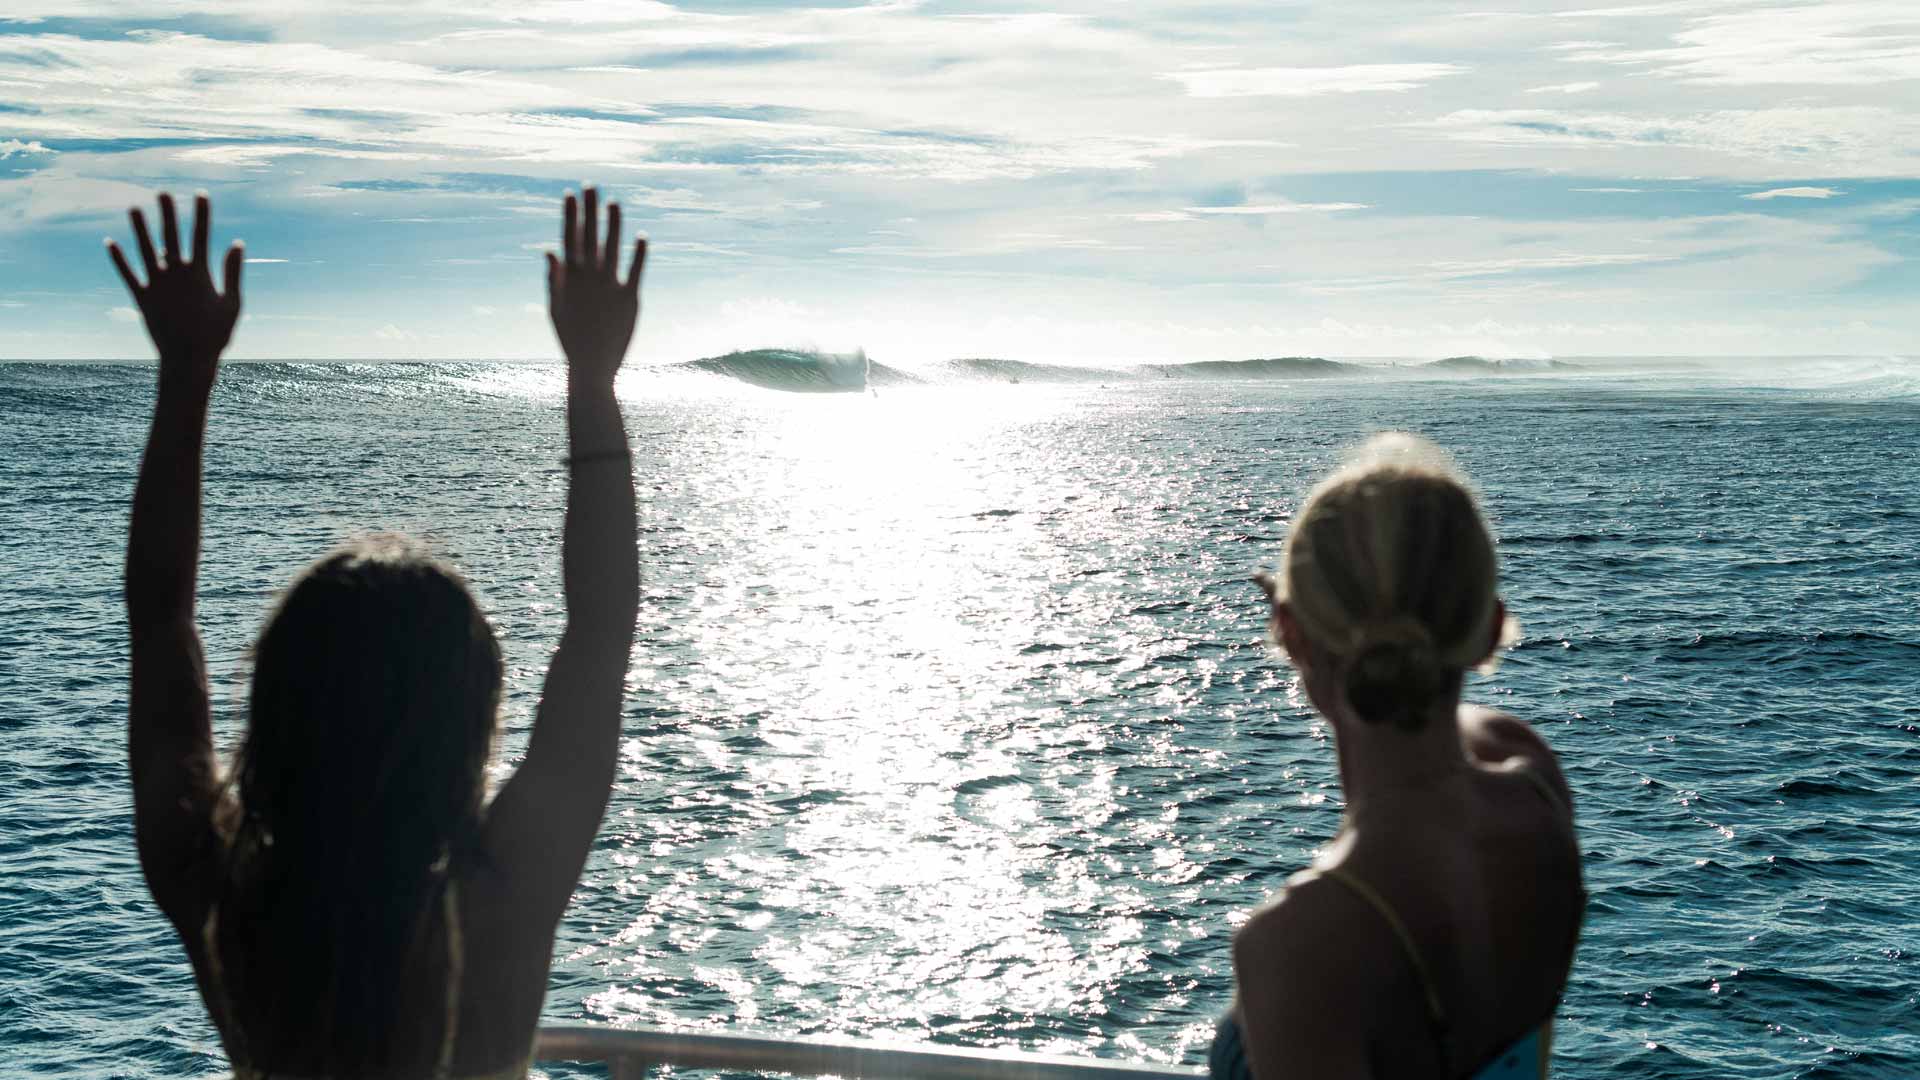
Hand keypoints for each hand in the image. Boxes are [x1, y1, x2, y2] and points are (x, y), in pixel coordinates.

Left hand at [107, 193, 242, 386]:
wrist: (188, 360)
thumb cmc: (215, 334)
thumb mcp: (232, 303)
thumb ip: (233, 272)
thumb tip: (237, 244)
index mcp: (199, 273)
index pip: (201, 235)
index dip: (201, 213)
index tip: (200, 194)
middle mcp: (175, 273)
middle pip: (170, 235)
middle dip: (167, 213)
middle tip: (163, 193)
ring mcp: (156, 284)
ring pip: (145, 249)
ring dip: (139, 228)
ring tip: (134, 209)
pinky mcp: (141, 297)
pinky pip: (127, 274)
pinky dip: (118, 258)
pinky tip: (110, 243)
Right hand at [548, 186, 645, 384]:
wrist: (593, 367)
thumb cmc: (571, 338)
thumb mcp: (556, 308)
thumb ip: (554, 279)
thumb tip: (550, 250)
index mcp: (570, 278)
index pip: (568, 238)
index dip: (570, 215)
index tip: (570, 195)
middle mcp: (589, 278)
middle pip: (589, 235)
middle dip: (589, 209)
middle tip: (591, 185)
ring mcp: (610, 286)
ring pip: (612, 247)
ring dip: (613, 223)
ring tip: (615, 203)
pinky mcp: (629, 298)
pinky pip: (636, 270)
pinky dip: (639, 254)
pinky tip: (642, 237)